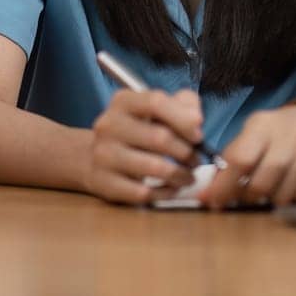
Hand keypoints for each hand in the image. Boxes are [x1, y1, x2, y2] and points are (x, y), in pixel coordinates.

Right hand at [83, 88, 204, 204]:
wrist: (97, 158)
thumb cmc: (138, 131)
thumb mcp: (157, 110)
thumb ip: (183, 104)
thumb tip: (196, 121)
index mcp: (123, 101)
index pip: (156, 102)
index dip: (183, 119)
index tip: (198, 135)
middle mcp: (108, 125)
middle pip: (159, 138)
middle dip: (186, 152)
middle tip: (197, 161)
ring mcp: (103, 155)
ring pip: (154, 167)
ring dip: (180, 175)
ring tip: (188, 176)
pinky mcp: (104, 183)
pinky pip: (144, 192)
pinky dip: (165, 193)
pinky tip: (171, 189)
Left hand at [199, 104, 295, 209]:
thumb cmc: (277, 132)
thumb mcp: (253, 133)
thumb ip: (232, 158)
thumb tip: (209, 194)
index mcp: (263, 125)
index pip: (240, 160)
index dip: (223, 185)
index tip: (211, 201)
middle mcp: (290, 137)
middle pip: (260, 185)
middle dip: (247, 196)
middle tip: (247, 193)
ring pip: (282, 197)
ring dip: (272, 198)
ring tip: (274, 183)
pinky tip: (295, 184)